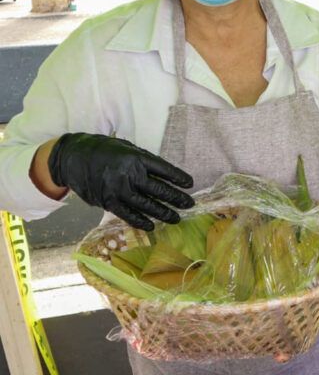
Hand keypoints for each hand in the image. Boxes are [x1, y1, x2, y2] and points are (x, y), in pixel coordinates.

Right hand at [48, 133, 193, 230]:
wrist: (72, 158)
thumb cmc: (104, 151)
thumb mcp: (127, 148)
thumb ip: (144, 161)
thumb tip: (164, 176)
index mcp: (136, 158)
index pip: (164, 170)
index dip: (178, 178)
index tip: (189, 184)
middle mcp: (129, 175)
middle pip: (159, 190)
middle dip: (176, 198)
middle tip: (189, 204)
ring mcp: (118, 190)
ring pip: (146, 206)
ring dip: (163, 213)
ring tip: (176, 218)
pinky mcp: (107, 202)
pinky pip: (128, 215)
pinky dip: (141, 221)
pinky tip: (152, 226)